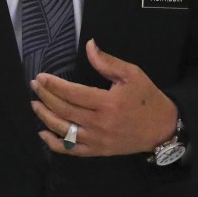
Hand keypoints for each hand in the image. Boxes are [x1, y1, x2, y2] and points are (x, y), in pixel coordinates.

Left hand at [31, 39, 177, 156]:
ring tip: (35, 105)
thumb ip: (107, 62)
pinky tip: (43, 133)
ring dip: (45, 117)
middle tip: (35, 86)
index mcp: (108, 103)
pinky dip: (54, 144)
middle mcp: (99, 123)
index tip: (41, 77)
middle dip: (45, 97)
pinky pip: (70, 150)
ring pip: (63, 130)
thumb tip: (89, 45)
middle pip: (64, 110)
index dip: (53, 85)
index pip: (72, 93)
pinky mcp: (97, 151)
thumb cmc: (147, 98)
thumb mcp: (132, 74)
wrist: (162, 127)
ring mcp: (97, 140)